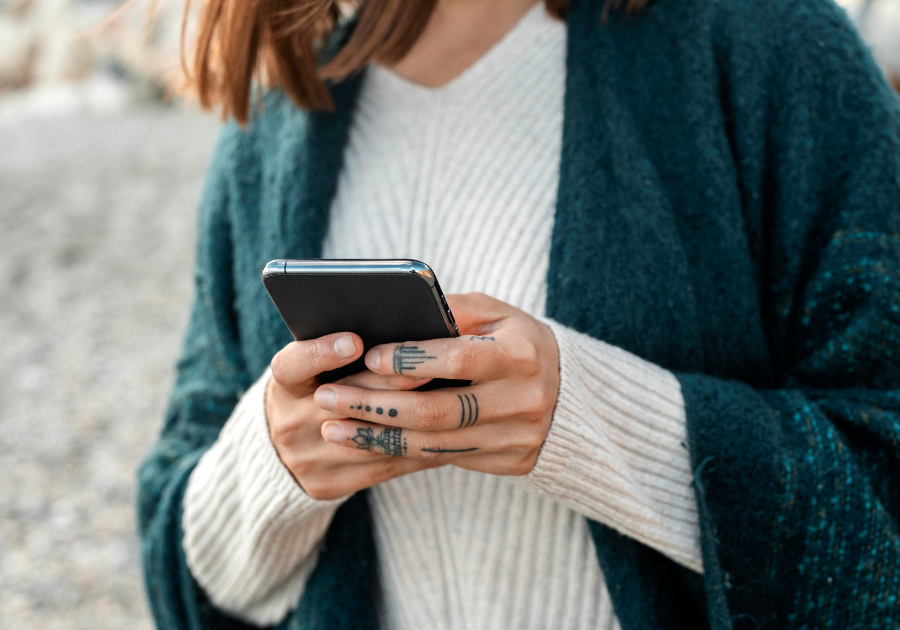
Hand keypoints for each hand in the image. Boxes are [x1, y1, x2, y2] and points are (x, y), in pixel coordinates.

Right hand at [266, 332, 444, 499]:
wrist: (283, 454)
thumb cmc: (317, 391)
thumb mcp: (314, 369)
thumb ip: (343, 349)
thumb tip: (396, 326)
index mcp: (284, 385)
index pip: (291, 365)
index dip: (321, 353)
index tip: (355, 341)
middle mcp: (289, 422)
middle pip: (341, 403)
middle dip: (387, 385)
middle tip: (426, 368)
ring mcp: (306, 458)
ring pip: (367, 438)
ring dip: (410, 420)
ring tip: (447, 401)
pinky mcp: (327, 485)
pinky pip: (383, 466)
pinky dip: (418, 449)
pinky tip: (447, 433)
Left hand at [313, 293, 560, 475]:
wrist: (571, 397)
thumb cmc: (519, 342)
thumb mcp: (498, 314)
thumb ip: (453, 311)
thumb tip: (397, 314)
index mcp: (520, 354)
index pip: (457, 358)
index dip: (409, 359)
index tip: (367, 357)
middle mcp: (521, 400)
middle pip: (437, 410)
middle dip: (375, 406)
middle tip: (327, 398)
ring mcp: (515, 437)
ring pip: (433, 443)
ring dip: (376, 436)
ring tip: (332, 428)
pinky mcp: (507, 462)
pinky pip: (442, 459)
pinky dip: (399, 451)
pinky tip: (365, 443)